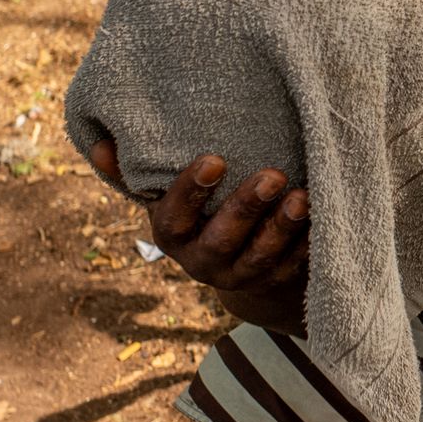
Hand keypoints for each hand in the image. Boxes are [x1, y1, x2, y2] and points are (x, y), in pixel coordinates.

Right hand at [89, 140, 309, 333]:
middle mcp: (204, 262)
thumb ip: (135, 173)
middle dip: (247, 207)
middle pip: (224, 238)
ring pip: (262, 256)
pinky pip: (294, 266)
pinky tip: (323, 216)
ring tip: (302, 196)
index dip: (191, 192)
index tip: (215, 159)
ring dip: (283, 228)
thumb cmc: (197, 215)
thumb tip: (99, 142)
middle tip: (272, 174)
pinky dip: (309, 243)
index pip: (173, 218)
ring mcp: (242, 275)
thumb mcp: (165, 197)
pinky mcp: (276, 280)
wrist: (236, 264)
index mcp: (172, 237)